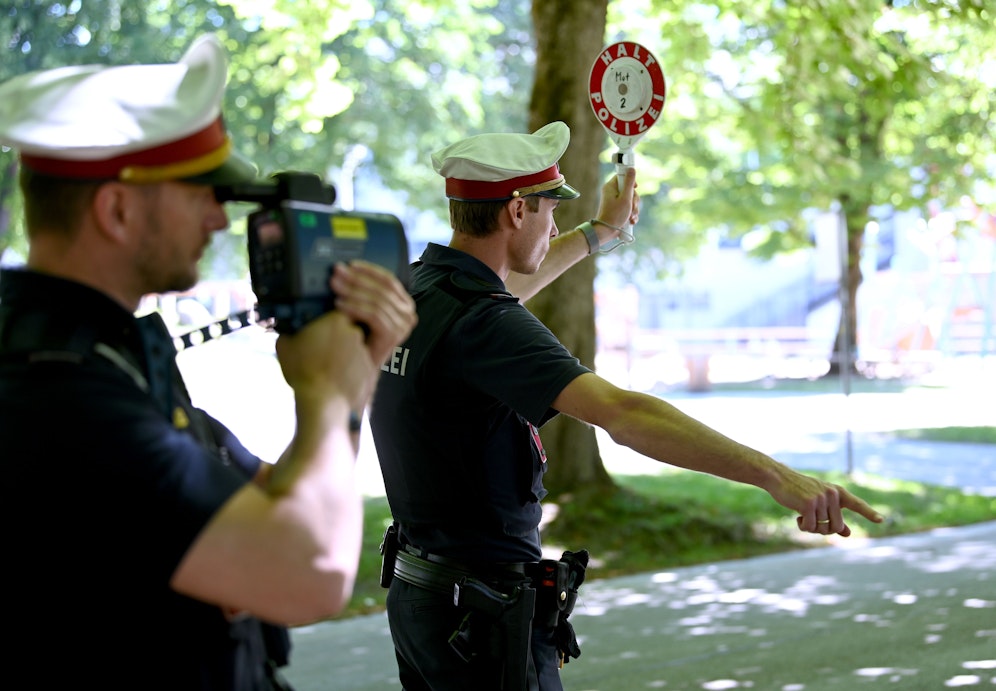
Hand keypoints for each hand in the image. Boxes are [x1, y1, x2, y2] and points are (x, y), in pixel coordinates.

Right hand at [275, 309, 370, 407]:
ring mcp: (365, 351)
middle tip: (322, 348)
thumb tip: (287, 331)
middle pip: (348, 328)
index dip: (329, 320)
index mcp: (336, 321)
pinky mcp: (370, 369)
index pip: (338, 311)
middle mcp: (355, 332)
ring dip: (345, 354)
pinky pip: (360, 365)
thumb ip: (288, 332)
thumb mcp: (285, 347)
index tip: (320, 327)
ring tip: (328, 367)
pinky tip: (338, 378)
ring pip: (355, 347)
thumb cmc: (304, 371)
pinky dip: (351, 369)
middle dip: (337, 336)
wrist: (322, 401)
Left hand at [329, 260, 417, 368]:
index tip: (350, 264)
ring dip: (353, 292)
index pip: (388, 280)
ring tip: (335, 289)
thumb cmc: (360, 338)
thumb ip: (363, 291)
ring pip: (376, 301)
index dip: (369, 270)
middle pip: (381, 289)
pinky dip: (355, 307)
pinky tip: (339, 305)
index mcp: (404, 304)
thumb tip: (343, 270)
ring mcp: (402, 325)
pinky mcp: (393, 335)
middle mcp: (408, 313)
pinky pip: (373, 315)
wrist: (359, 368)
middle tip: (337, 273)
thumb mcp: (364, 309)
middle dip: (357, 279)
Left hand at [593, 168, 639, 242]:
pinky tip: (631, 221)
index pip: (623, 176)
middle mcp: (612, 193)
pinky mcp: (619, 210)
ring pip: (631, 200)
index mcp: (611, 187)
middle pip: (629, 189)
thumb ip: (629, 183)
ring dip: (634, 208)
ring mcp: (615, 202)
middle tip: (631, 206)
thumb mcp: (625, 198)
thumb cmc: (615, 215)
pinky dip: (632, 214)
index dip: (631, 181)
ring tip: (630, 216)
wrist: (607, 232)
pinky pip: (629, 208)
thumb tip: (631, 169)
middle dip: (634, 199)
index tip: (635, 187)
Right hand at [769, 469, 883, 536]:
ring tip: (802, 516)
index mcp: (837, 492)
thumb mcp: (818, 502)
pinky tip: (796, 516)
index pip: (856, 504)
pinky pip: (810, 527)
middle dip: (825, 530)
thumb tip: (847, 533)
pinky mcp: (808, 504)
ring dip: (811, 527)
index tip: (880, 520)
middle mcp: (832, 494)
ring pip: (823, 528)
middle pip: (837, 526)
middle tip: (813, 524)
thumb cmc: (798, 490)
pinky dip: (803, 526)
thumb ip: (833, 516)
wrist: (779, 478)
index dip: (868, 513)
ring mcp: (821, 498)